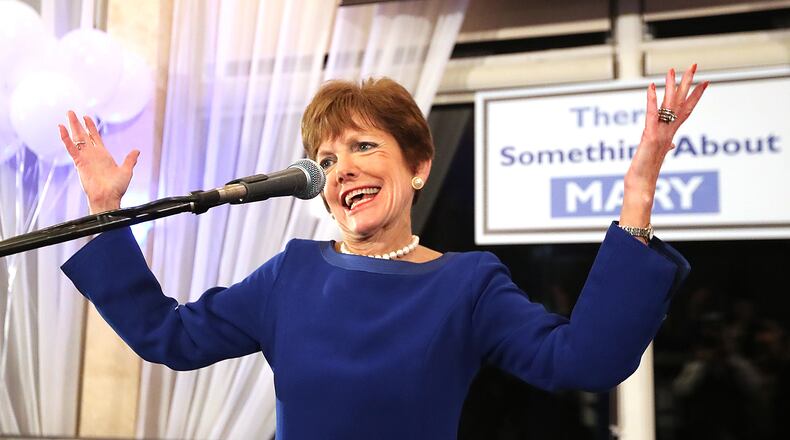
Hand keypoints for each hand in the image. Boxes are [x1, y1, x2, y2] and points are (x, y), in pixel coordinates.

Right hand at [59, 111, 139, 213]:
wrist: (108, 197)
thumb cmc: (117, 188)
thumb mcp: (127, 171)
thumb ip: (130, 160)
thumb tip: (137, 150)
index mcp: (103, 155)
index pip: (95, 138)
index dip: (91, 127)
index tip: (87, 117)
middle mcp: (93, 155)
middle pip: (84, 135)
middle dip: (78, 124)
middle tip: (72, 112)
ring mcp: (85, 158)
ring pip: (77, 139)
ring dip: (72, 126)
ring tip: (68, 114)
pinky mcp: (79, 163)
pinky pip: (71, 148)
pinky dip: (66, 138)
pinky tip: (61, 128)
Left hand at [619, 65, 708, 238]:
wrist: (641, 184)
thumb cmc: (647, 170)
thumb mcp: (657, 154)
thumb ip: (666, 146)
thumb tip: (672, 144)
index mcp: (671, 133)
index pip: (687, 110)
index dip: (696, 96)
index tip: (705, 81)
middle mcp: (669, 130)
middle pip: (682, 102)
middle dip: (688, 83)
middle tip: (694, 64)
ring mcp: (661, 133)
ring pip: (669, 106)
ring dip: (672, 86)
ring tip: (674, 69)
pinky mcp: (650, 136)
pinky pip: (651, 115)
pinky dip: (651, 101)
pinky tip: (651, 87)